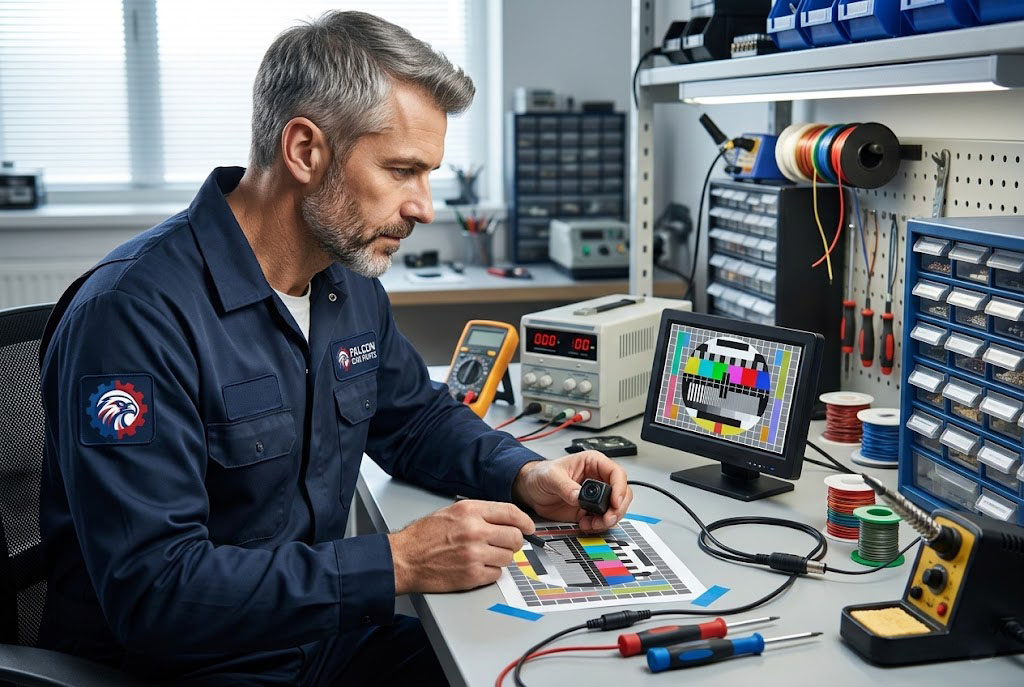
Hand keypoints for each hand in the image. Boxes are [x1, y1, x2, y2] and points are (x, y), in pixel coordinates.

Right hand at [388, 499, 534, 594]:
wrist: (404, 558)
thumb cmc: (424, 536)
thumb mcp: (451, 512)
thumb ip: (479, 514)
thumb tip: (505, 520)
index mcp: (470, 511)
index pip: (511, 513)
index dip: (525, 521)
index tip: (529, 527)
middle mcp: (475, 530)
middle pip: (515, 537)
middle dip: (513, 542)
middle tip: (505, 544)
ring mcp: (474, 554)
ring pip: (508, 557)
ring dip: (501, 558)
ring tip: (484, 556)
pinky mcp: (472, 575)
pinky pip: (496, 574)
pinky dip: (490, 572)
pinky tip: (477, 567)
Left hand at [512, 451, 631, 532]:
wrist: (530, 490)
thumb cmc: (541, 474)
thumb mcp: (550, 476)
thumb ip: (565, 486)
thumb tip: (579, 496)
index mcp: (592, 463)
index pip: (616, 473)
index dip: (619, 488)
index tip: (615, 502)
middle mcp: (598, 479)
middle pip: (622, 493)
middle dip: (617, 508)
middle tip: (607, 518)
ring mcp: (595, 496)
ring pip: (615, 509)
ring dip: (608, 520)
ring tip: (592, 524)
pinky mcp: (589, 510)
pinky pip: (603, 520)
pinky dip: (598, 526)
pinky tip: (586, 525)